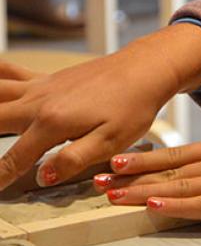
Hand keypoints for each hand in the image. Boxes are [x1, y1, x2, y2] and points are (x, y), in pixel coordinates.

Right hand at [0, 38, 179, 189]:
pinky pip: (7, 72)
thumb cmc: (132, 107)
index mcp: (54, 123)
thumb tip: (43, 175)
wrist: (142, 70)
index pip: (16, 157)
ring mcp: (39, 87)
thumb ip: (75, 158)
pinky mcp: (44, 78)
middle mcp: (38, 102)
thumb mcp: (112, 141)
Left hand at [94, 132, 200, 227]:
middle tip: (97, 180)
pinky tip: (155, 206)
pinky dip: (178, 206)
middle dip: (131, 176)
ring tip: (112, 196)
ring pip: (180, 186)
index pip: (174, 154)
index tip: (113, 163)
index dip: (142, 160)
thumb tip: (198, 169)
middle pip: (169, 169)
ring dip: (143, 192)